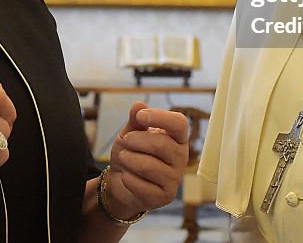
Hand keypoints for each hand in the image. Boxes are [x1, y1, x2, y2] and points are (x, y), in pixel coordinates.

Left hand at [105, 102, 188, 217]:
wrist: (121, 183)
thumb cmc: (131, 154)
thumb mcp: (130, 133)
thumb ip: (135, 120)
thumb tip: (139, 104)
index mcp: (177, 138)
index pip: (179, 123)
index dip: (160, 117)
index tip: (140, 116)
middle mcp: (181, 157)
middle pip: (161, 143)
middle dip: (136, 140)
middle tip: (125, 140)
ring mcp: (175, 178)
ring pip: (149, 165)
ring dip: (129, 159)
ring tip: (124, 158)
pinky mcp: (165, 196)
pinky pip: (142, 185)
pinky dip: (127, 178)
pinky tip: (127, 176)